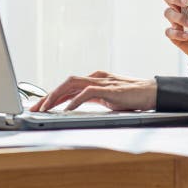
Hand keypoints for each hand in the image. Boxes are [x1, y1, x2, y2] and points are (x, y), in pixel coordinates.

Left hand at [29, 70, 157, 111]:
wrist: (151, 93)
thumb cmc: (132, 97)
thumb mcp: (107, 99)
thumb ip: (92, 99)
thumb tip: (74, 106)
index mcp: (94, 79)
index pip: (68, 85)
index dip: (52, 95)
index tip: (40, 106)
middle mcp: (95, 77)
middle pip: (66, 83)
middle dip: (48, 95)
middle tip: (35, 108)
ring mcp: (102, 81)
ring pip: (72, 84)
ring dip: (56, 96)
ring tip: (45, 108)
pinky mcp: (108, 89)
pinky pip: (87, 93)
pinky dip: (75, 101)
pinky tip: (66, 110)